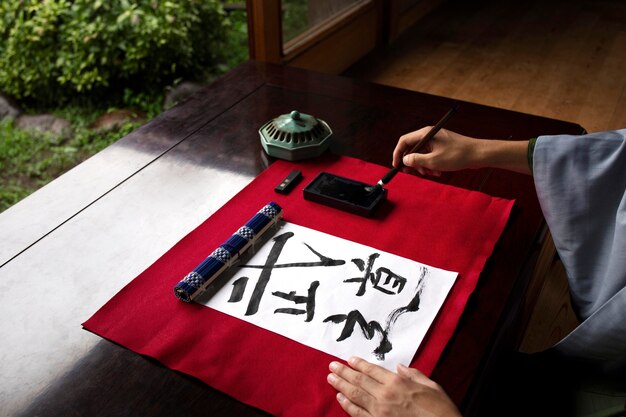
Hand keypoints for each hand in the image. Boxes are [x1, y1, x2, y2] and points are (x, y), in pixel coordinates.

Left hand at [327, 357, 461, 416]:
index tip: (349, 359)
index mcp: (398, 383)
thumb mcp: (432, 386)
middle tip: (331, 365)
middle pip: (359, 380)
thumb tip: (400, 367)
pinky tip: (340, 398)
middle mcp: (385, 395)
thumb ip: (414, 375)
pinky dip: (347, 405)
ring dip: (341, 385)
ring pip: (355, 395)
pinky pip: (358, 414)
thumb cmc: (441, 410)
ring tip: (331, 378)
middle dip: (344, 372)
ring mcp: (380, 412)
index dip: (359, 364)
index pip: (372, 370)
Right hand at [392, 128, 530, 175]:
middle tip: (415, 173)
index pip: (404, 141)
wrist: (478, 154)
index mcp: (426, 134)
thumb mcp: (434, 160)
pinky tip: (438, 172)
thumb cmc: (458, 155)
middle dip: (413, 163)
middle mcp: (430, 135)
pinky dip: (431, 165)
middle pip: (412, 148)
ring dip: (423, 166)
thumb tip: (405, 160)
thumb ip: (416, 160)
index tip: (397, 166)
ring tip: (432, 173)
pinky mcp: (442, 147)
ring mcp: (436, 141)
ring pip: (422, 154)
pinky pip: (431, 156)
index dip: (398, 153)